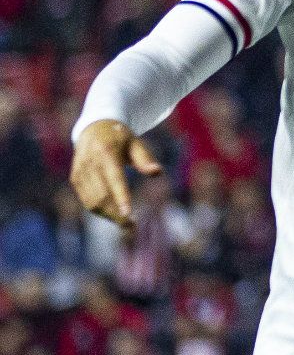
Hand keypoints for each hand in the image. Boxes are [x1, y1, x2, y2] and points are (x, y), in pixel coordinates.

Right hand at [70, 119, 163, 234]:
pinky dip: (100, 210)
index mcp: (106, 154)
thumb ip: (145, 158)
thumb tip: (157, 172)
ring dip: (109, 216)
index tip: (128, 215)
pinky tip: (114, 215)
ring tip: (126, 224)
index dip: (121, 198)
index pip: (114, 179)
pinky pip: (87, 200)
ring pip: (92, 202)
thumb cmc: (120, 137)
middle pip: (101, 196)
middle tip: (132, 227)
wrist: (93, 128)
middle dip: (116, 214)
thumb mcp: (136, 142)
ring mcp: (80, 172)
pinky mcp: (76, 179)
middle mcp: (90, 164)